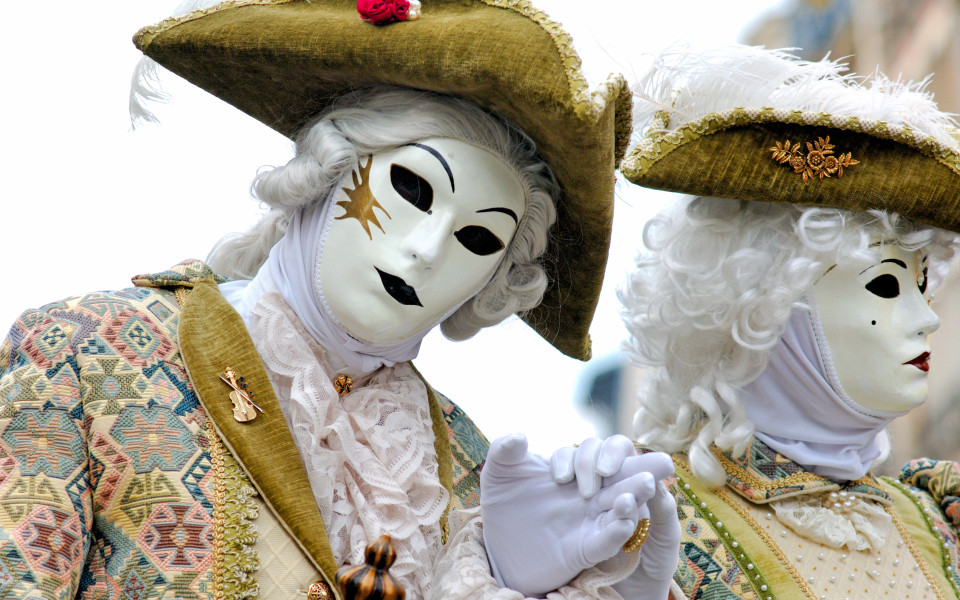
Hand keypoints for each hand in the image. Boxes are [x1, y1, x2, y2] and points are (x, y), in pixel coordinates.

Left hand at [480, 434, 670, 596]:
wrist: (499, 547)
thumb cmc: (504, 503)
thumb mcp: (498, 473)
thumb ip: (504, 450)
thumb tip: (519, 436)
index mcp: (575, 468)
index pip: (596, 451)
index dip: (584, 458)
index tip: (560, 478)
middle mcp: (591, 491)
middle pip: (625, 473)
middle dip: (639, 465)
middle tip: (644, 465)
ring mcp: (592, 519)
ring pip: (625, 503)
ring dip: (636, 493)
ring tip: (646, 486)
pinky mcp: (587, 548)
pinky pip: (610, 538)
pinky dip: (618, 528)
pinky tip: (623, 520)